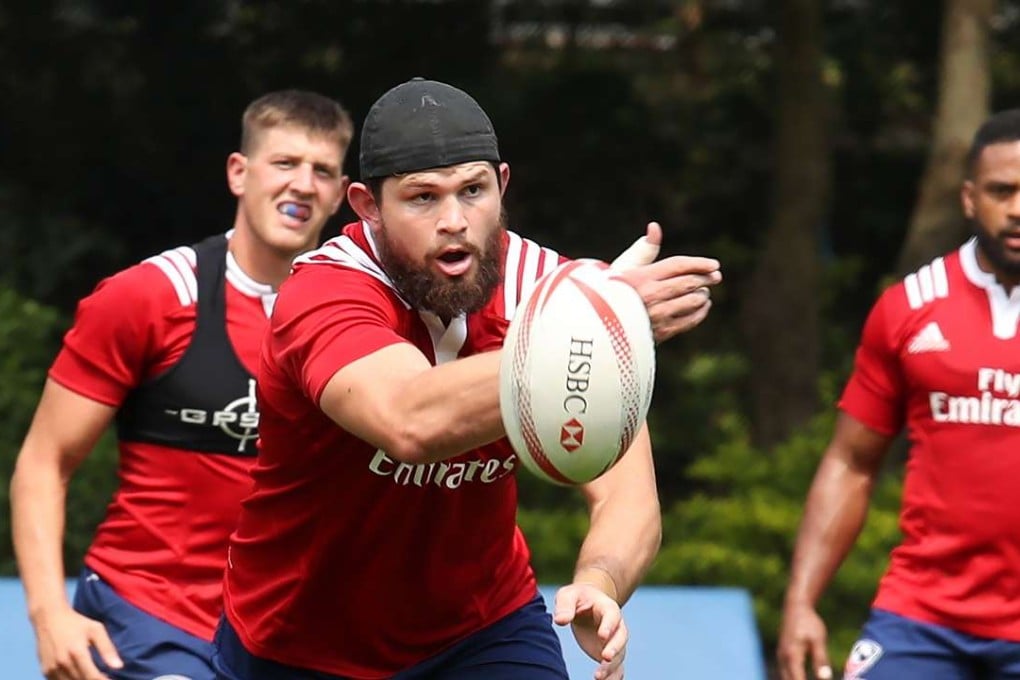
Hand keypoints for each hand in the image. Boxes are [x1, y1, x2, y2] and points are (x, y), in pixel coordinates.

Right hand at [32, 605, 121, 679]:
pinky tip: (80, 675)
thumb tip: (119, 667)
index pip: (93, 677)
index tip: (111, 679)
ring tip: (92, 675)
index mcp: (77, 653)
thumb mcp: (96, 630)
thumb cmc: (76, 623)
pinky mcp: (45, 670)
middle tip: (103, 677)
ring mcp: (52, 668)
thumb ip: (107, 649)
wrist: (48, 618)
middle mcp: (63, 663)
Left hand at [554, 583, 627, 679]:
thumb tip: (560, 620)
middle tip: (605, 657)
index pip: (612, 616)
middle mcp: (616, 625)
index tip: (602, 635)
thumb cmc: (577, 597)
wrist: (587, 603)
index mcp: (607, 607)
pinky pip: (615, 666)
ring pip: (619, 655)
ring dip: (611, 667)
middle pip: (620, 637)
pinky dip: (613, 676)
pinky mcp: (608, 653)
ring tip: (598, 677)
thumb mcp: (568, 595)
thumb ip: (565, 605)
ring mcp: (613, 641)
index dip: (609, 625)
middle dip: (614, 648)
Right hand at [611, 222, 721, 343]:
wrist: (597, 327)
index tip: (714, 264)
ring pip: (692, 301)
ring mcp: (656, 315)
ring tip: (703, 291)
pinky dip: (700, 313)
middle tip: (715, 276)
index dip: (699, 263)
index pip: (677, 265)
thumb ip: (643, 250)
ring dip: (702, 295)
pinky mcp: (660, 333)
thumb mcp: (623, 269)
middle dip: (706, 278)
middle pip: (688, 282)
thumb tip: (655, 227)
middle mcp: (650, 295)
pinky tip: (702, 307)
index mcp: (641, 276)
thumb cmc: (608, 293)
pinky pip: (689, 321)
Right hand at [777, 602, 831, 679]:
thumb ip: (821, 659)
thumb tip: (825, 678)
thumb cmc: (809, 622)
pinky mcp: (783, 655)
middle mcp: (783, 658)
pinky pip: (785, 673)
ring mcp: (781, 656)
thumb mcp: (818, 639)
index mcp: (792, 655)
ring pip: (785, 678)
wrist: (795, 606)